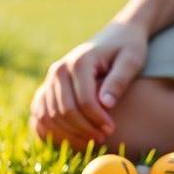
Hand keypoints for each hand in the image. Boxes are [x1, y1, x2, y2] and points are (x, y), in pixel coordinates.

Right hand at [30, 22, 148, 147]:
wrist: (117, 34)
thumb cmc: (128, 48)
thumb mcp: (131, 60)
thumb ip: (119, 80)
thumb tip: (106, 104)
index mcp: (79, 62)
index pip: (84, 100)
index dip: (97, 119)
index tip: (111, 129)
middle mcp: (60, 69)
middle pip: (64, 110)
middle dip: (83, 129)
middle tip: (103, 138)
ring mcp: (51, 78)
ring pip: (50, 114)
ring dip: (69, 133)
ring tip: (91, 139)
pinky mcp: (49, 85)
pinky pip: (42, 112)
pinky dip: (54, 128)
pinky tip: (74, 136)